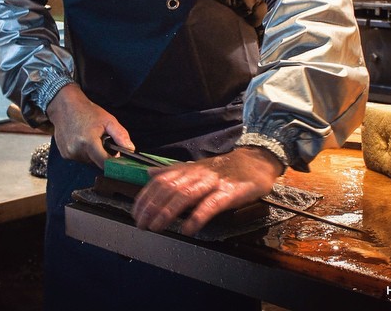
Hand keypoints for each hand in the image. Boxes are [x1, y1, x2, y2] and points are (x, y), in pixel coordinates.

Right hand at [46, 83, 132, 168]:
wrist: (65, 106)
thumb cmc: (87, 111)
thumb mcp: (108, 120)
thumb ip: (120, 135)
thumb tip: (130, 148)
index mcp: (89, 142)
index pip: (104, 163)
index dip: (113, 163)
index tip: (118, 159)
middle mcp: (77, 151)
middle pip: (96, 163)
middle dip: (103, 155)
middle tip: (103, 141)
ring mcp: (69, 153)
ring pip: (88, 161)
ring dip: (93, 154)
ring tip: (91, 139)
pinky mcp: (64, 154)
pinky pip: (79, 158)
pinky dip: (83, 153)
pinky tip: (82, 140)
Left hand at [132, 146, 283, 235]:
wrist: (255, 161)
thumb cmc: (225, 168)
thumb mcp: (197, 167)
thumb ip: (173, 172)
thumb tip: (149, 174)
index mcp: (189, 170)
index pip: (160, 181)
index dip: (146, 197)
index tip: (135, 213)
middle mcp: (198, 174)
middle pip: (169, 189)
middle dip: (152, 207)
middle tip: (141, 224)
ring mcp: (213, 182)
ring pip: (185, 195)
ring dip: (168, 212)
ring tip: (156, 227)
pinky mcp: (229, 192)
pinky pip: (210, 205)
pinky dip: (197, 217)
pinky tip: (188, 229)